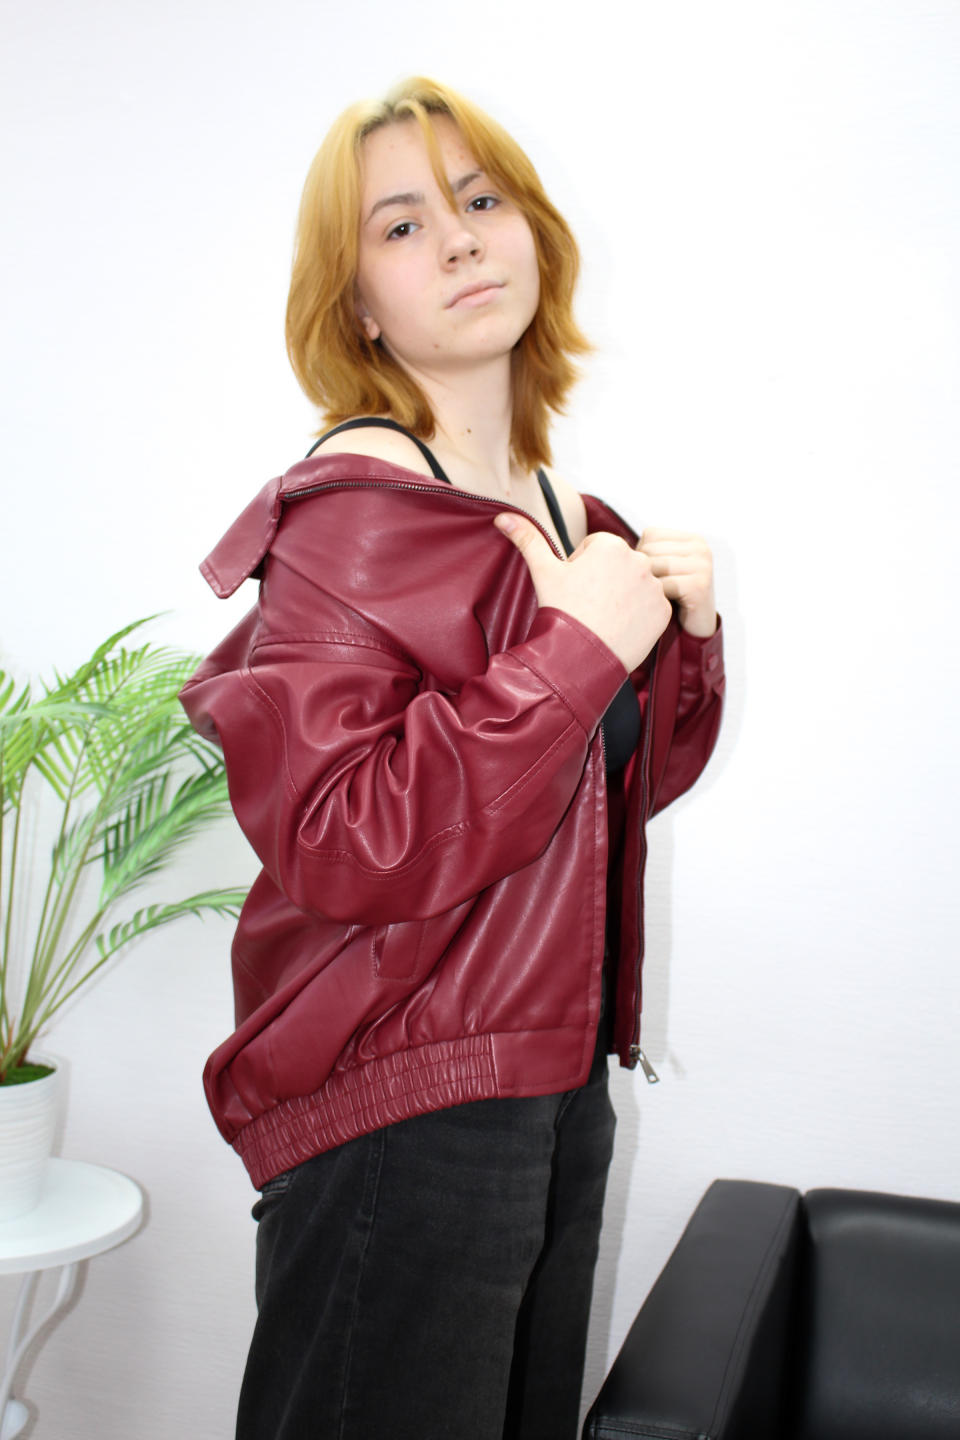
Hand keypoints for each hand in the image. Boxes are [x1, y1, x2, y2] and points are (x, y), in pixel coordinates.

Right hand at [494, 513, 671, 671]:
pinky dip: (638, 615)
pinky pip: (651, 607)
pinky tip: (620, 626)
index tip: (576, 588)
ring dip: (623, 596)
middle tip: (588, 604)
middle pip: (619, 565)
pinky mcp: (663, 609)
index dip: (582, 567)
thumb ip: (528, 538)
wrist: (580, 657)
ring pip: (636, 585)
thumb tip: (503, 517)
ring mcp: (654, 586)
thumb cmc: (562, 612)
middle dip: (605, 580)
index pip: (597, 549)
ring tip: (604, 616)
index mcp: (611, 544)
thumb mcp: (543, 571)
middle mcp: (639, 559)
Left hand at [637, 528, 716, 637]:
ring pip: (653, 567)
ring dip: (646, 586)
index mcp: (692, 539)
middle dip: (641, 572)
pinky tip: (659, 607)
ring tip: (653, 598)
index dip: (640, 556)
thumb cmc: (671, 597)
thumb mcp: (662, 567)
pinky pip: (661, 586)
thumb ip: (645, 552)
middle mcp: (701, 548)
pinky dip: (654, 599)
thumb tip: (599, 541)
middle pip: (650, 551)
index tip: (649, 576)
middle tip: (648, 591)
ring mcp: (703, 566)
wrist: (695, 628)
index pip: (651, 534)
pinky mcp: (699, 586)